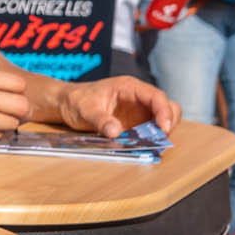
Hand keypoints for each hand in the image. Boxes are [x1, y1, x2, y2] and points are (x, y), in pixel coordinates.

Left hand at [58, 75, 177, 135]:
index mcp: (129, 87)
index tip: (163, 129)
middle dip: (168, 123)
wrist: (66, 104)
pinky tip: (142, 147)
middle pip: (168, 107)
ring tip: (149, 146)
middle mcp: (138, 98)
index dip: (164, 112)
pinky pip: (151, 132)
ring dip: (160, 134)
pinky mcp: (135, 124)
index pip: (156, 96)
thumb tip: (115, 133)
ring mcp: (138, 112)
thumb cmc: (76, 100)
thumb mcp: (84, 110)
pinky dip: (151, 140)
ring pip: (162, 120)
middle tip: (158, 140)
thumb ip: (100, 120)